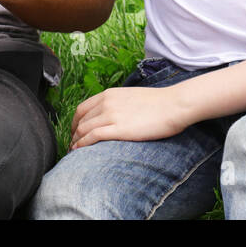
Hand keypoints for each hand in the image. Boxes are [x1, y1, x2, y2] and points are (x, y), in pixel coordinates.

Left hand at [69, 85, 188, 149]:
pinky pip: (92, 137)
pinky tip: (79, 151)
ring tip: (74, 152)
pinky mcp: (117, 129)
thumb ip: (118, 104)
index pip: (82, 108)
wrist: (173, 105)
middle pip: (80, 120)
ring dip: (75, 142)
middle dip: (72, 134)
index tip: (75, 132)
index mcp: (109, 94)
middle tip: (72, 145)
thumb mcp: (132, 97)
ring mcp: (111, 115)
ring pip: (83, 129)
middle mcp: (106, 103)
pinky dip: (82, 145)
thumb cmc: (158, 103)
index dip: (74, 122)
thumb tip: (113, 114)